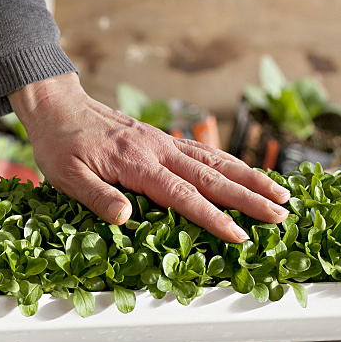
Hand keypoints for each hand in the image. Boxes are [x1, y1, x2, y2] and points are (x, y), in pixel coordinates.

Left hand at [8, 73, 290, 243]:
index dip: (212, 217)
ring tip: (282, 194)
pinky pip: (203, 152)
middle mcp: (157, 149)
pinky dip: (230, 164)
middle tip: (282, 215)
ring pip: (215, 161)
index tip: (238, 234)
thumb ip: (97, 198)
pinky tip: (248, 174)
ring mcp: (162, 141)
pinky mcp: (161, 139)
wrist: (58, 107)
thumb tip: (125, 219)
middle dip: (249, 197)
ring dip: (250, 178)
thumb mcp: (66, 177)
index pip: (182, 195)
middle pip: (212, 176)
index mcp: (136, 163)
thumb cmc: (60, 145)